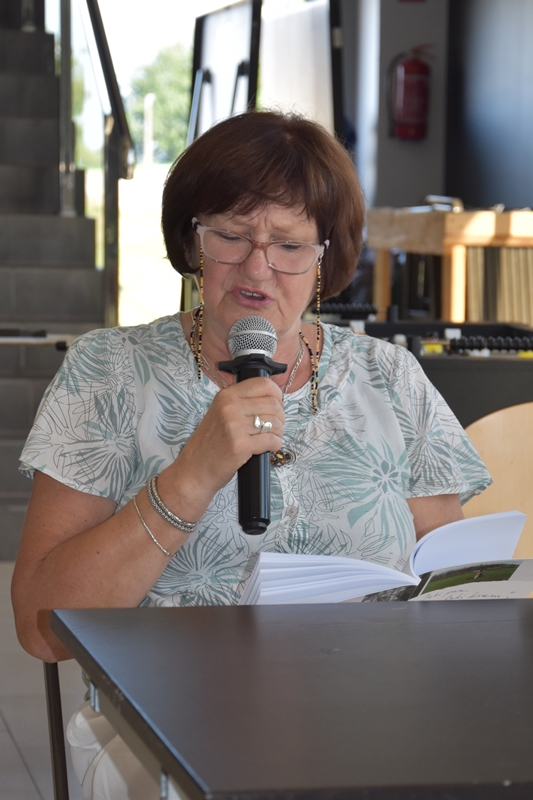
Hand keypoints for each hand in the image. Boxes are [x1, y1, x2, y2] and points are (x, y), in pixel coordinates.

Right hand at [159, 377, 284, 517]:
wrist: (193, 470)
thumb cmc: (209, 444)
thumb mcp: (220, 413)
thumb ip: (242, 403)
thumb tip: (273, 399)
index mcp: (226, 395)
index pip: (263, 384)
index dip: (277, 395)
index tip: (276, 405)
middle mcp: (230, 407)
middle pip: (273, 404)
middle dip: (280, 417)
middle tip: (274, 427)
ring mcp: (234, 426)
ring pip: (275, 422)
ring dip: (278, 432)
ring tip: (270, 438)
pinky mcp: (241, 445)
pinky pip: (272, 440)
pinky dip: (275, 445)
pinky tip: (269, 448)